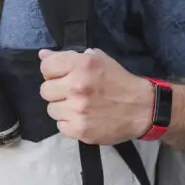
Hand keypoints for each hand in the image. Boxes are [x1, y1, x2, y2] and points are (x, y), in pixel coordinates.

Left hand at [39, 48, 153, 144]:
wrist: (141, 108)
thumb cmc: (118, 80)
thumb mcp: (97, 59)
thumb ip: (68, 56)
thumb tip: (42, 55)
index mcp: (81, 65)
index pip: (46, 67)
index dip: (52, 71)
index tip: (62, 75)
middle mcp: (77, 86)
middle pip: (45, 90)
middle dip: (57, 90)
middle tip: (72, 92)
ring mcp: (77, 110)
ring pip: (51, 109)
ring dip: (63, 108)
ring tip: (79, 106)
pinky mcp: (80, 130)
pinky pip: (60, 126)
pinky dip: (69, 123)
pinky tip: (83, 117)